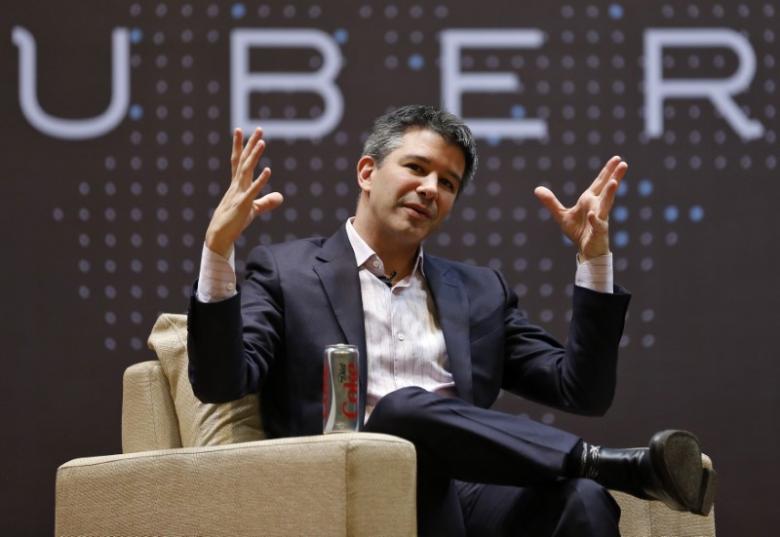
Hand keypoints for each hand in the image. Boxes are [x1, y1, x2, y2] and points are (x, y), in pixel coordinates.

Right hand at [205, 128, 283, 257]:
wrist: (220, 235)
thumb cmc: (235, 221)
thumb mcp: (254, 210)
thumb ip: (266, 202)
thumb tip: (281, 197)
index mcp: (238, 184)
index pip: (239, 161)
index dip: (241, 146)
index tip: (241, 130)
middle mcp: (237, 185)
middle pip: (244, 161)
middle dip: (251, 144)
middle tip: (259, 129)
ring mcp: (239, 193)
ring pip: (246, 171)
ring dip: (254, 157)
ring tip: (262, 143)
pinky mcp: (243, 204)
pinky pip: (253, 190)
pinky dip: (261, 181)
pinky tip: (268, 170)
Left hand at [534, 156, 626, 259]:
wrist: (586, 251)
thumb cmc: (578, 232)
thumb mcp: (562, 215)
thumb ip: (551, 202)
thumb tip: (537, 189)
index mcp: (590, 200)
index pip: (599, 183)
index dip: (607, 171)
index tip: (616, 158)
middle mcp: (597, 207)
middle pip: (607, 189)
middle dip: (614, 176)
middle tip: (623, 163)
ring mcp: (600, 218)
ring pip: (606, 204)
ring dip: (610, 193)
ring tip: (615, 182)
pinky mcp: (598, 232)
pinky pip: (597, 225)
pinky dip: (595, 220)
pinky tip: (593, 215)